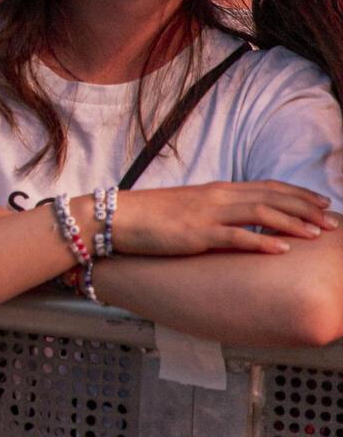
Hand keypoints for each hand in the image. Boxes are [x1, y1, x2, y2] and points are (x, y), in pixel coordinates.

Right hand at [111, 181, 334, 256]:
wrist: (116, 216)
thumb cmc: (150, 216)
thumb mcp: (189, 208)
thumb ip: (215, 210)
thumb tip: (237, 221)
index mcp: (217, 190)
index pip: (266, 187)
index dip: (297, 194)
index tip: (322, 203)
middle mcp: (217, 197)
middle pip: (271, 197)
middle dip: (305, 208)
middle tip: (332, 220)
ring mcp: (207, 215)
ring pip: (260, 213)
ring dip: (292, 223)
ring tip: (317, 233)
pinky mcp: (196, 234)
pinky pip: (235, 237)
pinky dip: (261, 241)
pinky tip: (282, 249)